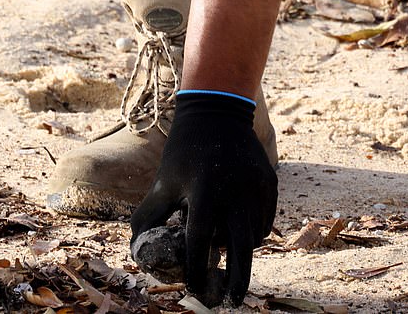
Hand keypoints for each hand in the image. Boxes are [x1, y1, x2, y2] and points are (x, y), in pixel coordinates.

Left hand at [130, 92, 276, 306]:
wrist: (216, 112)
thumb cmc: (184, 150)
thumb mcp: (163, 180)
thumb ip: (149, 215)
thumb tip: (138, 248)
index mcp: (204, 191)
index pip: (200, 242)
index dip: (196, 269)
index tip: (194, 288)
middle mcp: (235, 191)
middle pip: (240, 249)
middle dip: (236, 280)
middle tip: (229, 301)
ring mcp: (256, 187)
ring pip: (254, 236)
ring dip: (241, 250)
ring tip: (226, 249)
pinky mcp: (270, 183)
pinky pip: (264, 220)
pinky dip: (253, 231)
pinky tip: (238, 228)